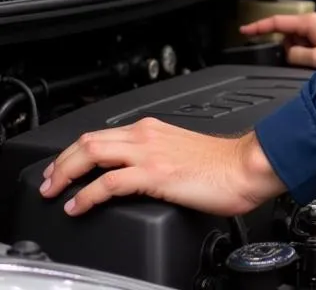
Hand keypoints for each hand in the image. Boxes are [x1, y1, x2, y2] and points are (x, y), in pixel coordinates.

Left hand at [38, 119, 284, 216]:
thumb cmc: (224, 165)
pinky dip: (86, 195)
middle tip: (49, 181)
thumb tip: (139, 174)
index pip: (103, 135)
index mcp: (155, 129)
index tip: (63, 169)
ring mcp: (150, 153)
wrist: (247, 166)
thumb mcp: (182, 154)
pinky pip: (108, 182)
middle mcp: (148, 135)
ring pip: (92, 154)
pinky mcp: (154, 173)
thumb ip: (158, 158)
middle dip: (61, 162)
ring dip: (65, 173)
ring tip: (54, 192)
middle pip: (89, 140)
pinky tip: (78, 206)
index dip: (75, 152)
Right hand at [239, 13, 315, 67]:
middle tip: (300, 61)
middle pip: (286, 36)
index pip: (275, 22)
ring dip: (300, 55)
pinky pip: (309, 47)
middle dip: (286, 50)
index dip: (257, 27)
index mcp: (307, 23)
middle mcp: (312, 23)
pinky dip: (309, 56)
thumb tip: (286, 55)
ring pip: (298, 44)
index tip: (243, 31)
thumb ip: (298, 56)